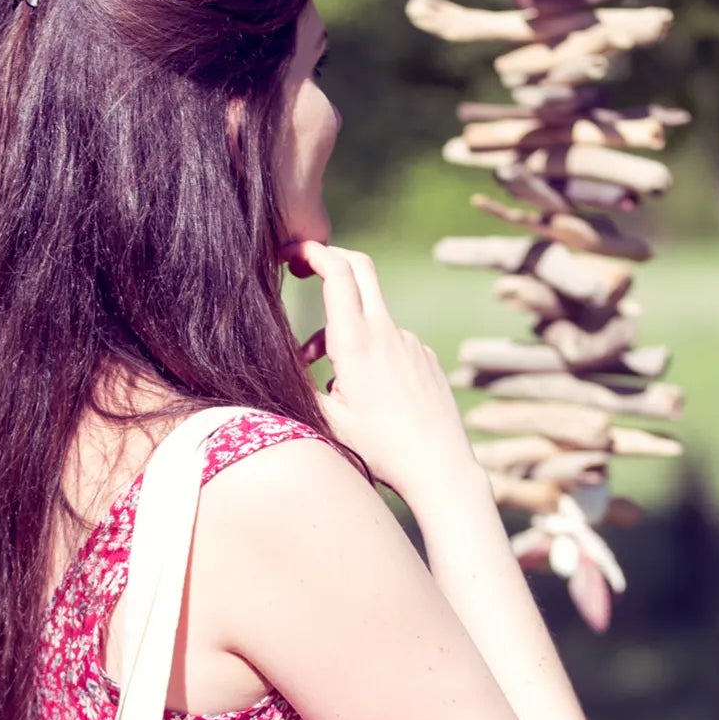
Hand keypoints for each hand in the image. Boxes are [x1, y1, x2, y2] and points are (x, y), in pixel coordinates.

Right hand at [284, 239, 477, 506]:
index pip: (338, 272)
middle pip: (361, 268)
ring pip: (371, 315)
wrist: (440, 467)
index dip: (313, 253)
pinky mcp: (425, 357)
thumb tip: (278, 364)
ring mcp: (411, 342)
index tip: (293, 252)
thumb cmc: (381, 449)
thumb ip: (300, 384)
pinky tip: (368, 392)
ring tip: (328, 376)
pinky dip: (370, 351)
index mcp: (357, 342)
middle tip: (307, 268)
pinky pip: (391, 341)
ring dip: (344, 328)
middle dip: (332, 260)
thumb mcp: (328, 420)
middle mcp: (387, 332)